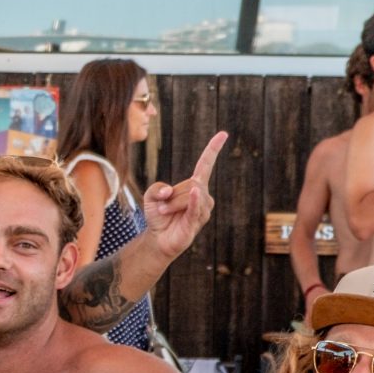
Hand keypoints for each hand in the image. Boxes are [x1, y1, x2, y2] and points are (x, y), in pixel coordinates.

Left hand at [141, 132, 226, 260]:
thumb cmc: (158, 215)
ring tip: (165, 213)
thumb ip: (156, 188)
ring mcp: (203, 209)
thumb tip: (169, 192)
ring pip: (190, 196)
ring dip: (171, 204)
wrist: (158, 239)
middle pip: (190, 184)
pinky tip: (196, 192)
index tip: (223, 134)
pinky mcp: (197, 222)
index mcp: (193, 186)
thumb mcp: (150, 196)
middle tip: (162, 207)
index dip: (213, 149)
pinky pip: (196, 208)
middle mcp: (203, 196)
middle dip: (172, 195)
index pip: (206, 164)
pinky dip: (194, 200)